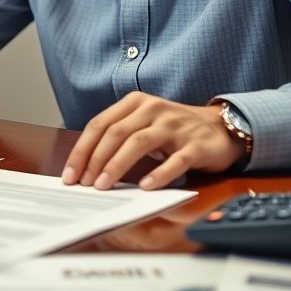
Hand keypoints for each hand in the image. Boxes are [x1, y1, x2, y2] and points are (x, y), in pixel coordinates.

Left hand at [61, 94, 245, 190]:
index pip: (100, 124)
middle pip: (116, 132)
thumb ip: (119, 138)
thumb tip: (86, 168)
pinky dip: (159, 173)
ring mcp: (175, 126)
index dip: (82, 149)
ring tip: (104, 186)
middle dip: (96, 159)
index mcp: (136, 102)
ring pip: (140, 142)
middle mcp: (153, 109)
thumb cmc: (174, 130)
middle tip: (85, 183)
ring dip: (118, 165)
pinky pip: (175, 159)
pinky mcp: (196, 145)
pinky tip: (146, 187)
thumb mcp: (144, 124)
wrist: (219, 127)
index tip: (70, 174)